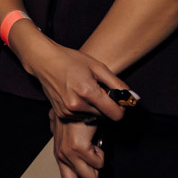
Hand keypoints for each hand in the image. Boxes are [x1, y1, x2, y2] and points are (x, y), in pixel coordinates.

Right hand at [11, 25, 131, 122]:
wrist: (44, 61)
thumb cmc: (70, 60)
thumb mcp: (98, 67)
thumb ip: (118, 85)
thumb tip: (133, 98)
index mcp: (87, 92)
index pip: (116, 114)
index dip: (122, 108)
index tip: (120, 101)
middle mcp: (76, 105)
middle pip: (105, 116)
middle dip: (107, 106)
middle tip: (99, 91)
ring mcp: (67, 111)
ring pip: (94, 117)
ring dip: (95, 108)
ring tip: (85, 92)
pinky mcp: (62, 114)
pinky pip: (82, 117)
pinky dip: (84, 109)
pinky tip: (77, 96)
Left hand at [50, 109, 104, 177]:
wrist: (77, 105)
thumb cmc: (74, 117)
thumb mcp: (67, 134)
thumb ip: (68, 143)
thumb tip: (78, 150)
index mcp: (60, 155)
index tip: (91, 171)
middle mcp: (62, 156)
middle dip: (92, 176)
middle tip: (94, 161)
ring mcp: (68, 153)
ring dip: (98, 164)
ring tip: (95, 149)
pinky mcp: (78, 148)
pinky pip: (98, 163)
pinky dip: (101, 155)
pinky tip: (96, 143)